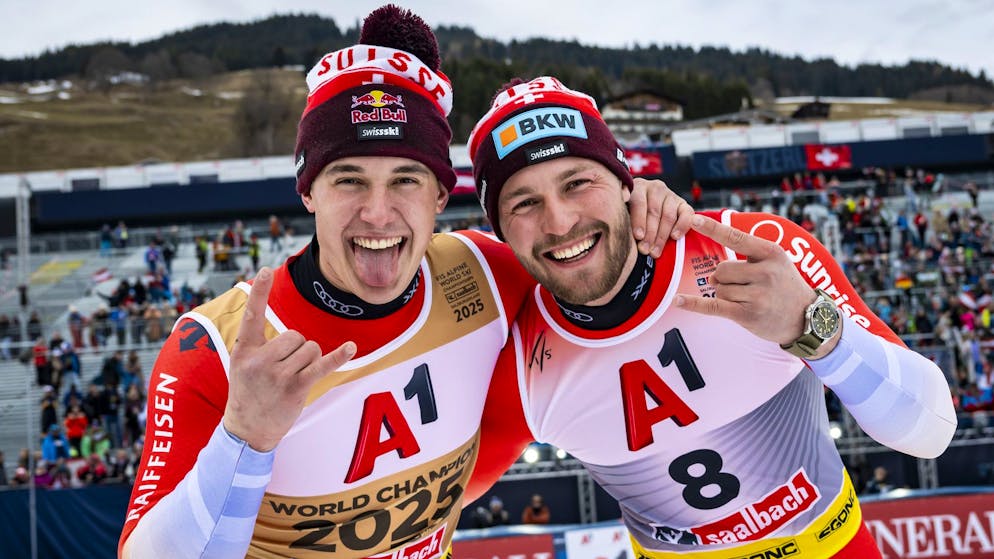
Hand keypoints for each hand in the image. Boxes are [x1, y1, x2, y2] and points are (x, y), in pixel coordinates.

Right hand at [223, 267, 355, 450]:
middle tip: (284, 370)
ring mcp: (277, 375)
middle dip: (298, 349)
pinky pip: (322, 365)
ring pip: (311, 349)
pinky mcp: (296, 388)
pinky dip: (339, 356)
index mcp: (244, 350)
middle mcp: (259, 360)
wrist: (247, 429)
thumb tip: (281, 326)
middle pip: (296, 335)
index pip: (252, 315)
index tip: (265, 270)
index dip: (260, 292)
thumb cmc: (249, 391)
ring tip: (292, 378)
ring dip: (310, 361)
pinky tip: (351, 347)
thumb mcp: (241, 364)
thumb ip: (256, 343)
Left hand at [628, 178, 694, 257]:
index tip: (638, 236)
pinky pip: (686, 214)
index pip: (639, 202)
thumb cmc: (631, 216)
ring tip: (655, 252)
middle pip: (654, 211)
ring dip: (662, 236)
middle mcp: (655, 187)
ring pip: (668, 216)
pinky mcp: (683, 204)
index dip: (638, 220)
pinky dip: (681, 226)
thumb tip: (617, 224)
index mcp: (637, 187)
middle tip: (644, 250)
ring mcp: (670, 195)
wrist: (647, 214)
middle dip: (649, 234)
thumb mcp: (624, 213)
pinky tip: (674, 237)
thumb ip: (622, 216)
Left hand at [675, 216, 827, 349]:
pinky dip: (694, 304)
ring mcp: (758, 294)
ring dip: (726, 295)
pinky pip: (713, 306)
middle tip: (744, 287)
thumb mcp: (777, 261)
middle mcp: (765, 272)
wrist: (808, 317)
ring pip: (719, 289)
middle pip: (721, 269)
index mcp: (771, 253)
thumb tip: (714, 272)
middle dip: (724, 279)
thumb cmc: (785, 286)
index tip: (694, 218)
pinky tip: (678, 301)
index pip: (736, 237)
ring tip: (748, 299)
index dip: (713, 228)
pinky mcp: (748, 314)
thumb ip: (748, 257)